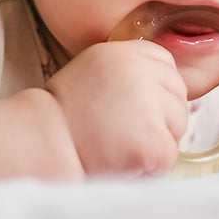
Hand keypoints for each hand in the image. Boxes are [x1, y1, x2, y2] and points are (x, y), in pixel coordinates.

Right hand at [44, 40, 188, 176]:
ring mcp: (149, 107)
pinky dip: (150, 166)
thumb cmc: (64, 113)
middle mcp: (140, 73)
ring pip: (177, 127)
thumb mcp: (96, 69)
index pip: (167, 65)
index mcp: (126, 53)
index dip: (155, 90)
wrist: (41, 143)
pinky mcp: (153, 142)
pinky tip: (122, 160)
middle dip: (160, 117)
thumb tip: (165, 84)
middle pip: (178, 96)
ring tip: (119, 144)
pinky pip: (168, 156)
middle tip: (122, 129)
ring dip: (156, 141)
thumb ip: (130, 70)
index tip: (132, 106)